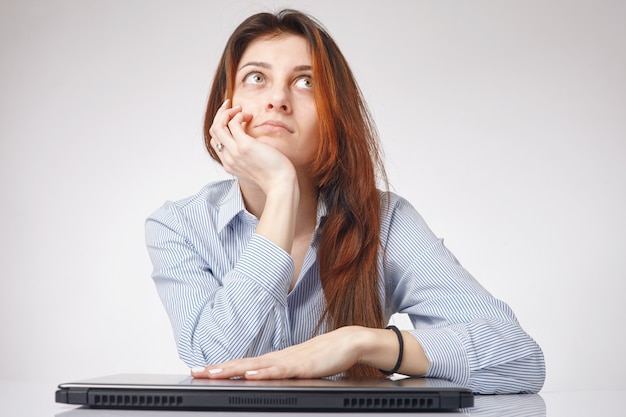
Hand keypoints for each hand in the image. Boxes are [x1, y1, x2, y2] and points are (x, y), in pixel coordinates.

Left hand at [191, 326, 368, 379]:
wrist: (346, 343)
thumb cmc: (323, 355)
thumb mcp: (297, 368)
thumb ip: (281, 374)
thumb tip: (263, 380)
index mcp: (274, 360)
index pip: (243, 363)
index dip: (221, 367)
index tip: (200, 371)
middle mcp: (277, 358)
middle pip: (242, 363)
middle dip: (218, 369)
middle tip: (196, 372)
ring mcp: (288, 361)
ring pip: (255, 366)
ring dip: (233, 370)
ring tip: (214, 373)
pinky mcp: (302, 366)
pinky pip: (279, 370)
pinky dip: (263, 373)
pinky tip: (250, 375)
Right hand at [209, 99, 295, 195]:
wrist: (280, 184)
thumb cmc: (273, 176)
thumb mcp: (256, 168)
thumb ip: (248, 158)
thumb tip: (252, 144)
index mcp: (229, 165)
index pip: (216, 142)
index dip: (221, 127)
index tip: (232, 118)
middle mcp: (228, 159)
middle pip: (214, 131)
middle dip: (220, 115)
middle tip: (230, 106)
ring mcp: (234, 152)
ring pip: (218, 126)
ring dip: (226, 112)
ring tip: (239, 108)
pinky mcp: (244, 146)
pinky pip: (233, 124)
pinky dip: (238, 115)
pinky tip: (248, 116)